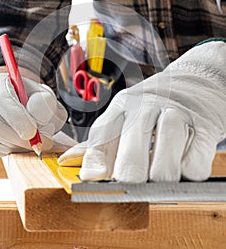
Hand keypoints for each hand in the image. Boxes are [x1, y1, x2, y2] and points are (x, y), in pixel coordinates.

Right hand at [0, 73, 67, 155]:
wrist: (22, 102)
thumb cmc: (34, 97)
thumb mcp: (45, 94)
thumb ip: (46, 102)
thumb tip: (40, 119)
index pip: (1, 100)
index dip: (17, 118)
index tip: (33, 132)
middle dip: (21, 138)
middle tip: (41, 143)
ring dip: (21, 145)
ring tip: (37, 138)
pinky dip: (15, 150)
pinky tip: (25, 141)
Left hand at [58, 41, 225, 182]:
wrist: (197, 81)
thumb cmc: (154, 106)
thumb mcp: (125, 114)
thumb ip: (100, 141)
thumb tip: (66, 162)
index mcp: (122, 105)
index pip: (101, 135)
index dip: (94, 162)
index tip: (92, 181)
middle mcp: (146, 107)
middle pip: (131, 154)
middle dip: (130, 179)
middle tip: (134, 189)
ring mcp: (176, 114)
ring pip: (164, 160)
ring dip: (161, 178)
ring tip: (160, 180)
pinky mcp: (204, 125)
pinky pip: (194, 162)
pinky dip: (188, 172)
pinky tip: (184, 164)